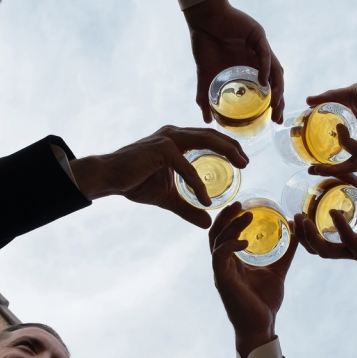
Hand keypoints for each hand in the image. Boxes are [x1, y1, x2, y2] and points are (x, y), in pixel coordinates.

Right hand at [69, 126, 246, 228]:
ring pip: (206, 141)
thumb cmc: (135, 182)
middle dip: (233, 147)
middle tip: (248, 162)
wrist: (109, 178)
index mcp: (177, 140)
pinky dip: (198, 184)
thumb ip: (188, 208)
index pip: (209, 138)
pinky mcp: (162, 149)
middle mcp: (175, 134)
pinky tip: (206, 199)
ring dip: (227, 152)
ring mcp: (169, 138)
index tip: (243, 161)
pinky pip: (187, 168)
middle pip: (212, 136)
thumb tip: (207, 223)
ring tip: (241, 166)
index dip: (228, 147)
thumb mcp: (169, 198)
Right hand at [183, 0, 284, 123]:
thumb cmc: (205, 44)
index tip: (273, 120)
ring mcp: (260, 48)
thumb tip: (206, 119)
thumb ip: (206, 97)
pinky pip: (266, 55)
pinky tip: (264, 82)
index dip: (272, 105)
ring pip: (276, 71)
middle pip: (276, 83)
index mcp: (250, 69)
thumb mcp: (206, 76)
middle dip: (278, 101)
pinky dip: (266, 69)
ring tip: (275, 103)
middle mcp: (259, 60)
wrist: (202, 19)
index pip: (267, 90)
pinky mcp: (258, 36)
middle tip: (277, 117)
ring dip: (277, 88)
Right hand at [209, 203, 297, 357]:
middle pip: (216, 233)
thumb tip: (296, 229)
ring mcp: (220, 272)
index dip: (230, 218)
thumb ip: (286, 251)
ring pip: (217, 241)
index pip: (225, 234)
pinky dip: (230, 245)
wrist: (261, 326)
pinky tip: (245, 240)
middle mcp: (222, 265)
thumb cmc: (265, 302)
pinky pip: (220, 257)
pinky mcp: (223, 281)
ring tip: (246, 215)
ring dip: (230, 226)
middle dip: (225, 216)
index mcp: (232, 262)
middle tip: (240, 203)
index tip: (244, 204)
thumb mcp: (278, 270)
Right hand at [295, 174, 356, 261]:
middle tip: (295, 218)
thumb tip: (325, 169)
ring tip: (305, 219)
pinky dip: (340, 226)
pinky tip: (334, 211)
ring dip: (313, 237)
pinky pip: (348, 240)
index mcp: (344, 240)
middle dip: (303, 236)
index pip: (317, 243)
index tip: (292, 218)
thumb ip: (346, 183)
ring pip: (326, 251)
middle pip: (317, 250)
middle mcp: (348, 249)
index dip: (302, 234)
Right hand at [306, 60, 356, 175]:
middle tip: (312, 171)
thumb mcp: (350, 93)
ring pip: (355, 162)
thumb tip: (309, 100)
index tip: (310, 164)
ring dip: (336, 167)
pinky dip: (347, 141)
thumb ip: (330, 98)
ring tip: (318, 165)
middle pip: (349, 164)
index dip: (329, 161)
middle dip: (330, 171)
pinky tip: (339, 128)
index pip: (345, 153)